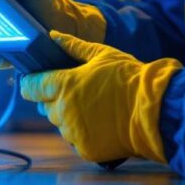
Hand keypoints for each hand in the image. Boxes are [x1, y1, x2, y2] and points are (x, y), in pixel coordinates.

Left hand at [20, 31, 182, 163]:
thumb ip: (74, 46)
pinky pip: (75, 140)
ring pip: (60, 124)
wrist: (154, 111)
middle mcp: (63, 110)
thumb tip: (53, 36)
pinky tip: (101, 123)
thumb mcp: (103, 54)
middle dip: (56, 99)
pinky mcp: (84, 149)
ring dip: (70, 117)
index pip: (31, 87)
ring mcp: (73, 132)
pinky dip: (84, 133)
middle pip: (45, 106)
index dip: (31, 83)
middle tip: (78, 93)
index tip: (36, 82)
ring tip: (94, 108)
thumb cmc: (129, 78)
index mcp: (64, 85)